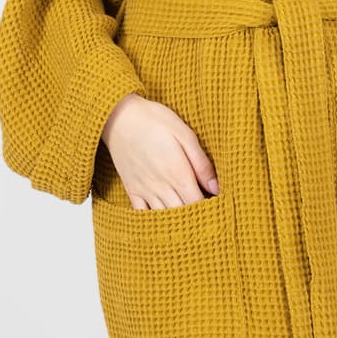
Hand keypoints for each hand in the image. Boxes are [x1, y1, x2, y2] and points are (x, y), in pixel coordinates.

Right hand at [100, 93, 219, 208]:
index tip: (218, 207)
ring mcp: (145, 190)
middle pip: (182, 213)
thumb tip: (216, 187)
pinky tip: (163, 220)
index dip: (209, 209)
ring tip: (190, 219)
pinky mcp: (132, 188)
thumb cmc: (154, 120)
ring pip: (164, 217)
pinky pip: (142, 214)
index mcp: (177, 173)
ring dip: (177, 220)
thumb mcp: (184, 134)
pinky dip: (154, 220)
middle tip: (207, 215)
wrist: (119, 116)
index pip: (197, 203)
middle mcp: (161, 187)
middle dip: (196, 217)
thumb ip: (201, 163)